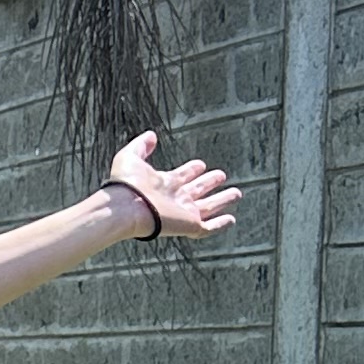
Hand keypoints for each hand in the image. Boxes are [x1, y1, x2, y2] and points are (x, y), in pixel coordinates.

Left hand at [106, 130, 240, 242]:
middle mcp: (175, 198)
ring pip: (207, 207)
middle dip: (208, 182)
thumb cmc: (127, 184)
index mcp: (164, 183)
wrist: (127, 207)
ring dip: (222, 200)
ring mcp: (183, 213)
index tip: (201, 164)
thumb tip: (151, 135)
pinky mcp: (189, 226)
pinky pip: (209, 227)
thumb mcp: (131, 156)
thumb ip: (141, 145)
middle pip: (197, 190)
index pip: (182, 176)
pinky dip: (220, 224)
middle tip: (220, 175)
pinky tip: (231, 219)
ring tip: (236, 193)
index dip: (192, 170)